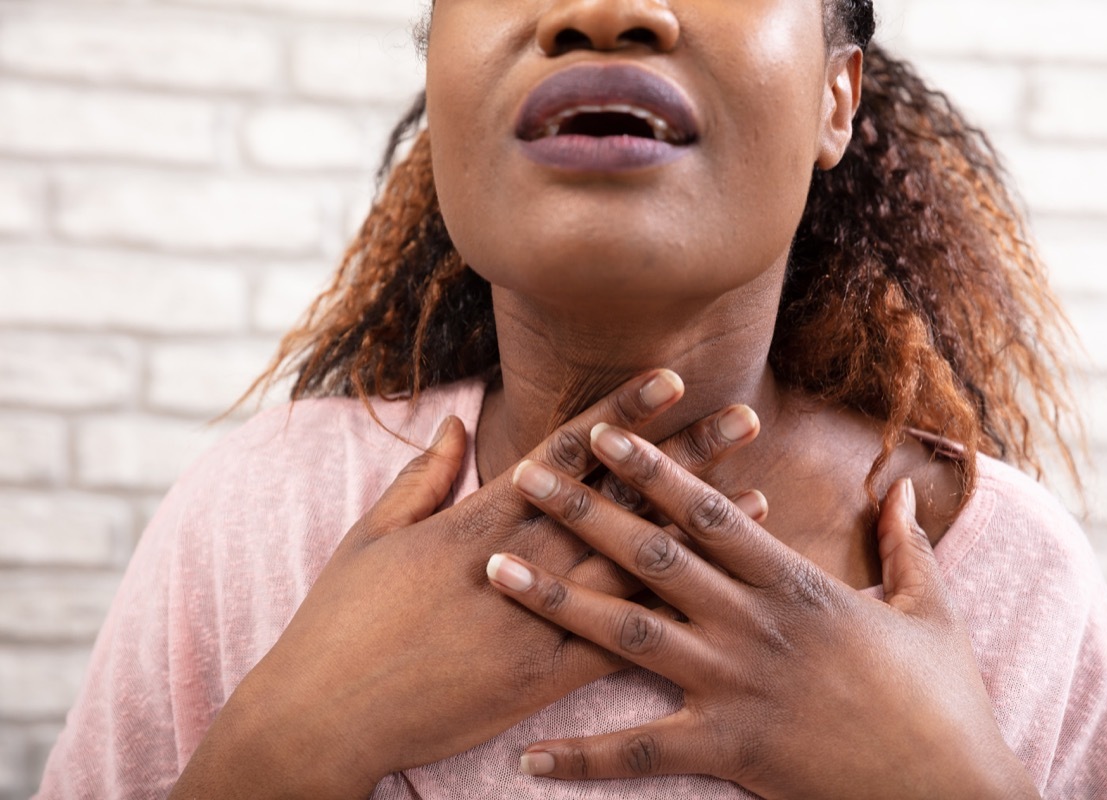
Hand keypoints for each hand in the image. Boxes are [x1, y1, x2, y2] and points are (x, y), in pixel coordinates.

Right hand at [170, 371, 764, 799]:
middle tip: (743, 418)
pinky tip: (711, 593)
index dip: (622, 412)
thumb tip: (454, 422)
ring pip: (631, 565)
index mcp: (476, 522)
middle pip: (618, 499)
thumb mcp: (372, 535)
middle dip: (683, 457)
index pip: (565, 452)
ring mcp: (534, 623)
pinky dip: (670, 612)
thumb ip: (423, 477)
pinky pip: (617, 642)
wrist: (323, 716)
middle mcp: (517, 564)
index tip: (672, 378)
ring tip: (755, 495)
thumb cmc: (340, 623)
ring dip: (694, 529)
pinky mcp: (540, 679)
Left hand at [487, 423, 1040, 799]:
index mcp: (795, 583)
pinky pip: (640, 752)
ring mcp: (735, 687)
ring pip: (629, 634)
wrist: (951, 793)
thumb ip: (908, 540)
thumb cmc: (943, 699)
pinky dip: (581, 756)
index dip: (652, 468)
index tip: (605, 432)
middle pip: (652, 556)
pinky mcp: (728, 749)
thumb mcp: (933, 606)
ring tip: (498, 571)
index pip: (709, 511)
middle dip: (585, 511)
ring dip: (558, 600)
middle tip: (528, 473)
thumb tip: (901, 485)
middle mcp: (753, 625)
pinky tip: (528, 755)